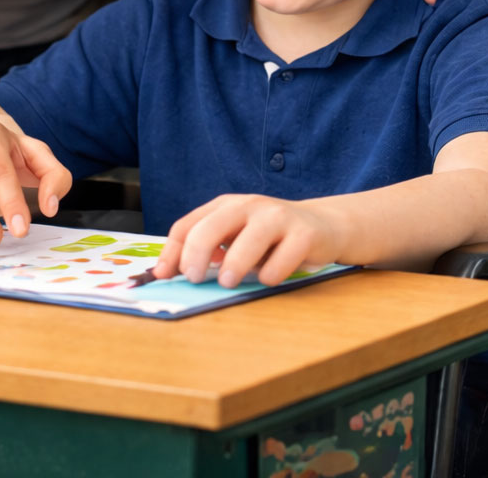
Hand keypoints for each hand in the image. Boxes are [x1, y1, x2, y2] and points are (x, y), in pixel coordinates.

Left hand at [151, 194, 340, 287]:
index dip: (173, 252)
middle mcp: (250, 206)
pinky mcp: (304, 235)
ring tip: (229, 282)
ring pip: (248, 242)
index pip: (189, 225)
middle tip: (193, 278)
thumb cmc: (270, 236)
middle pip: (212, 227)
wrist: (324, 225)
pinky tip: (273, 275)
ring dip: (234, 266)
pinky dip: (270, 276)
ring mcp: (278, 217)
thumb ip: (209, 249)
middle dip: (197, 254)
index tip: (163, 276)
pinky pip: (280, 262)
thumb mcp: (236, 235)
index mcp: (227, 206)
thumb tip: (170, 273)